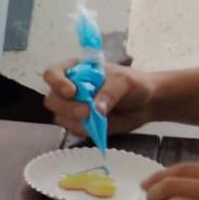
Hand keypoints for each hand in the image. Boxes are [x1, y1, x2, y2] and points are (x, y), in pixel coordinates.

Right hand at [41, 60, 156, 138]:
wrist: (145, 104)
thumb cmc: (133, 84)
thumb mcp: (124, 81)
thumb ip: (110, 92)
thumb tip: (96, 109)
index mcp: (75, 70)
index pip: (52, 74)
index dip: (57, 82)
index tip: (72, 91)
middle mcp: (68, 88)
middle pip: (52, 99)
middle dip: (67, 107)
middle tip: (87, 112)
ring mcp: (71, 107)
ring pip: (59, 116)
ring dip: (75, 119)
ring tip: (97, 118)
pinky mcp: (78, 123)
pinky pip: (72, 129)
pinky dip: (84, 129)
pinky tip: (99, 124)